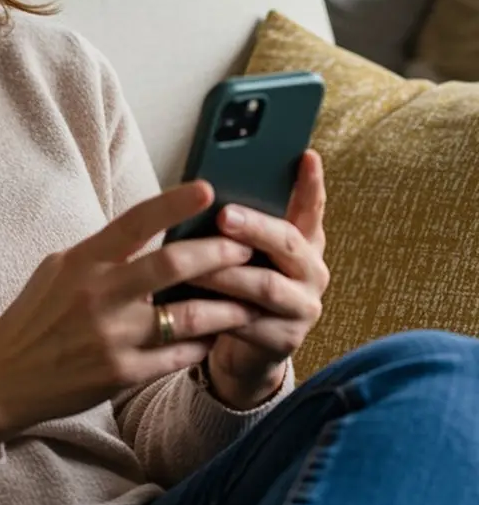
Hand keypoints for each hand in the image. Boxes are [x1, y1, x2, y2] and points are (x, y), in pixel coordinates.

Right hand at [0, 181, 259, 450]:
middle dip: (217, 254)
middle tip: (246, 249)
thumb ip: (101, 253)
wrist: (3, 379)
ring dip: (226, 306)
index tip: (207, 189)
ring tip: (249, 299)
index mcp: (82, 261)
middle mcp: (98, 295)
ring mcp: (112, 337)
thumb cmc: (33, 317)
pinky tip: (216, 336)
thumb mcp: (57, 270)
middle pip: (172, 265)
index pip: (134, 222)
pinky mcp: (122, 374)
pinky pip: (178, 356)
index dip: (173, 203)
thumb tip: (147, 231)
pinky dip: (203, 343)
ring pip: (187, 316)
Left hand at [190, 150, 328, 408]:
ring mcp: (302, 307)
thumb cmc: (233, 286)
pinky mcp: (283, 339)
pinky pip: (248, 321)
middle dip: (255, 227)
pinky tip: (191, 301)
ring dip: (227, 272)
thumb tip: (204, 191)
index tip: (306, 155)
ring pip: (265, 285)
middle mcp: (312, 272)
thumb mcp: (241, 252)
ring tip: (194, 263)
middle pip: (289, 242)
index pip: (312, 207)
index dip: (311, 184)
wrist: (240, 349)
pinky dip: (217, 310)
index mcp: (304, 243)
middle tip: (224, 215)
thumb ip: (237, 227)